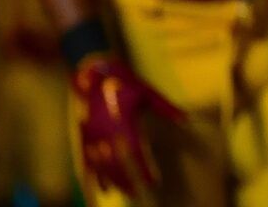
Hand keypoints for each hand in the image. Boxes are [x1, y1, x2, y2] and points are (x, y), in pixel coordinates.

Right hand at [70, 55, 183, 194]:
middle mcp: (105, 130)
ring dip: (110, 181)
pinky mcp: (81, 136)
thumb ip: (166, 108)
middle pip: (116, 164)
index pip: (135, 152)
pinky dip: (91, 176)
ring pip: (99, 165)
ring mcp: (90, 135)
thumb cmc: (124, 81)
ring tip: (123, 192)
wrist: (92, 72)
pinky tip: (99, 188)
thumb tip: (186, 121)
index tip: (153, 182)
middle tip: (137, 193)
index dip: (143, 169)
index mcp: (123, 120)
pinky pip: (84, 161)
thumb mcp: (147, 92)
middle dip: (126, 180)